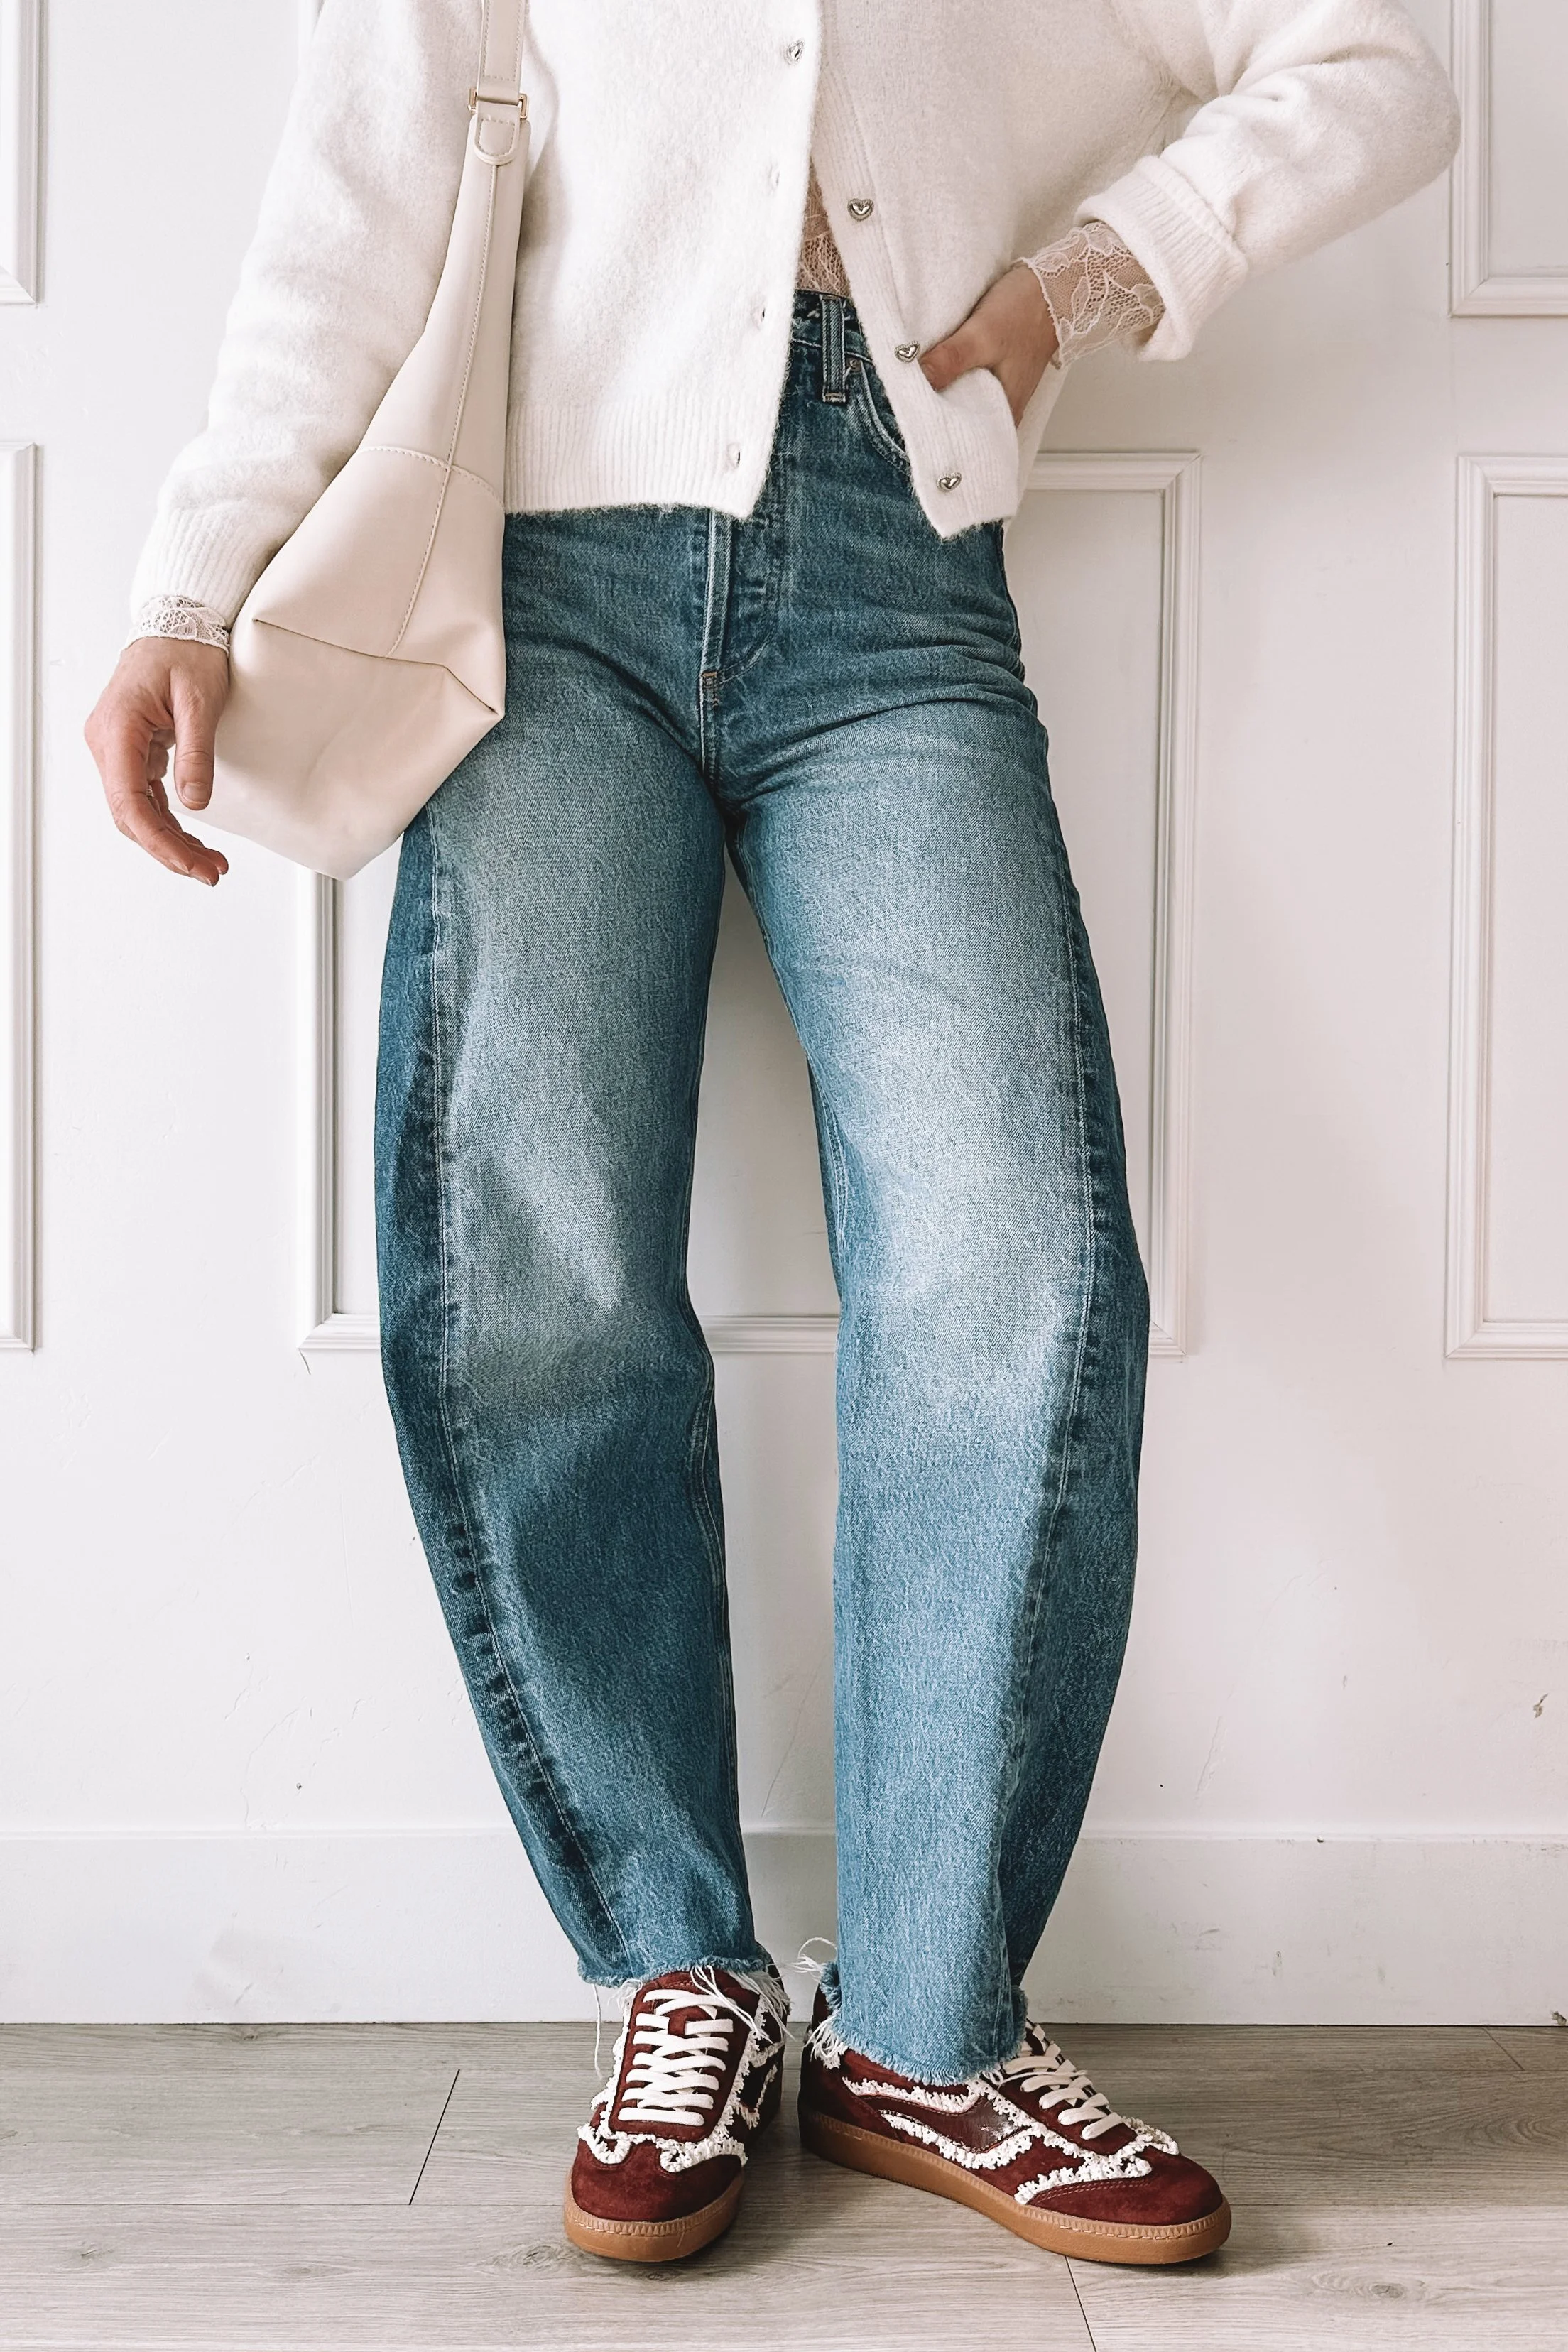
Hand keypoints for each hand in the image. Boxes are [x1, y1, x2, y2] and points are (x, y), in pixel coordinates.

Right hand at [84, 638, 231, 886]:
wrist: (177, 621)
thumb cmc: (186, 650)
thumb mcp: (200, 700)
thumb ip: (196, 752)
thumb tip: (194, 804)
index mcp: (117, 729)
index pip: (128, 802)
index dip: (159, 841)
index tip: (190, 864)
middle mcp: (107, 742)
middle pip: (130, 815)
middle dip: (169, 849)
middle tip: (211, 872)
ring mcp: (116, 747)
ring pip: (136, 810)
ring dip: (171, 840)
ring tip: (210, 863)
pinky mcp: (131, 749)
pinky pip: (144, 796)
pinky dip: (168, 821)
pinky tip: (194, 840)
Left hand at [919, 262, 1058, 424]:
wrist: (1054, 286)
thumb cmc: (1026, 312)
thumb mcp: (983, 335)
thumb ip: (950, 360)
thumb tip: (915, 379)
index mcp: (1003, 414)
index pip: (961, 438)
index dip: (932, 433)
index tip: (905, 421)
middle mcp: (1002, 410)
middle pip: (957, 422)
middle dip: (931, 413)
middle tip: (900, 403)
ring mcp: (998, 391)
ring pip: (959, 401)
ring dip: (939, 393)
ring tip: (910, 386)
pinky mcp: (993, 372)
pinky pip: (965, 382)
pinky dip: (949, 377)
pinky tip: (934, 369)